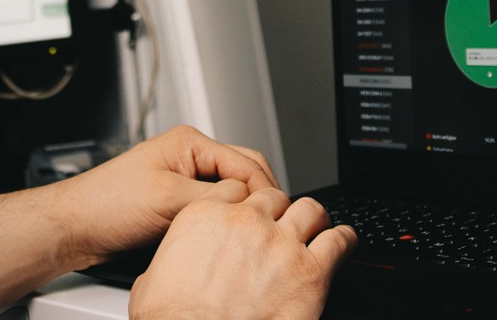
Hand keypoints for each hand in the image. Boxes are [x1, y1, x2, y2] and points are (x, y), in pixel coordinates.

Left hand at [47, 125, 282, 265]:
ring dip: (240, 210)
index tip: (276, 214)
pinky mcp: (178, 203)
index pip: (246, 161)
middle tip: (270, 224)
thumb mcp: (167, 199)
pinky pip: (213, 209)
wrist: (77, 227)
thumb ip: (213, 197)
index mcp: (189, 143)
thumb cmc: (107, 204)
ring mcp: (184, 180)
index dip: (264, 189)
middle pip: (244, 173)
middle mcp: (189, 157)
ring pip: (230, 194)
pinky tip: (225, 236)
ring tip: (248, 231)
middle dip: (258, 197)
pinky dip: (223, 221)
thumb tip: (247, 202)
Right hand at [128, 180, 355, 318]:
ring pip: (310, 210)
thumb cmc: (172, 319)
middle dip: (279, 211)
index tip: (251, 215)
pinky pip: (338, 242)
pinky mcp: (310, 272)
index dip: (246, 204)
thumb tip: (166, 273)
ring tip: (318, 228)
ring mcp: (281, 244)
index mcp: (206, 217)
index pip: (236, 190)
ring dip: (314, 219)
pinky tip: (344, 243)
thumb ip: (169, 262)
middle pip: (274, 197)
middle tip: (283, 227)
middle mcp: (246, 222)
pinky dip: (344, 240)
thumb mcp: (151, 280)